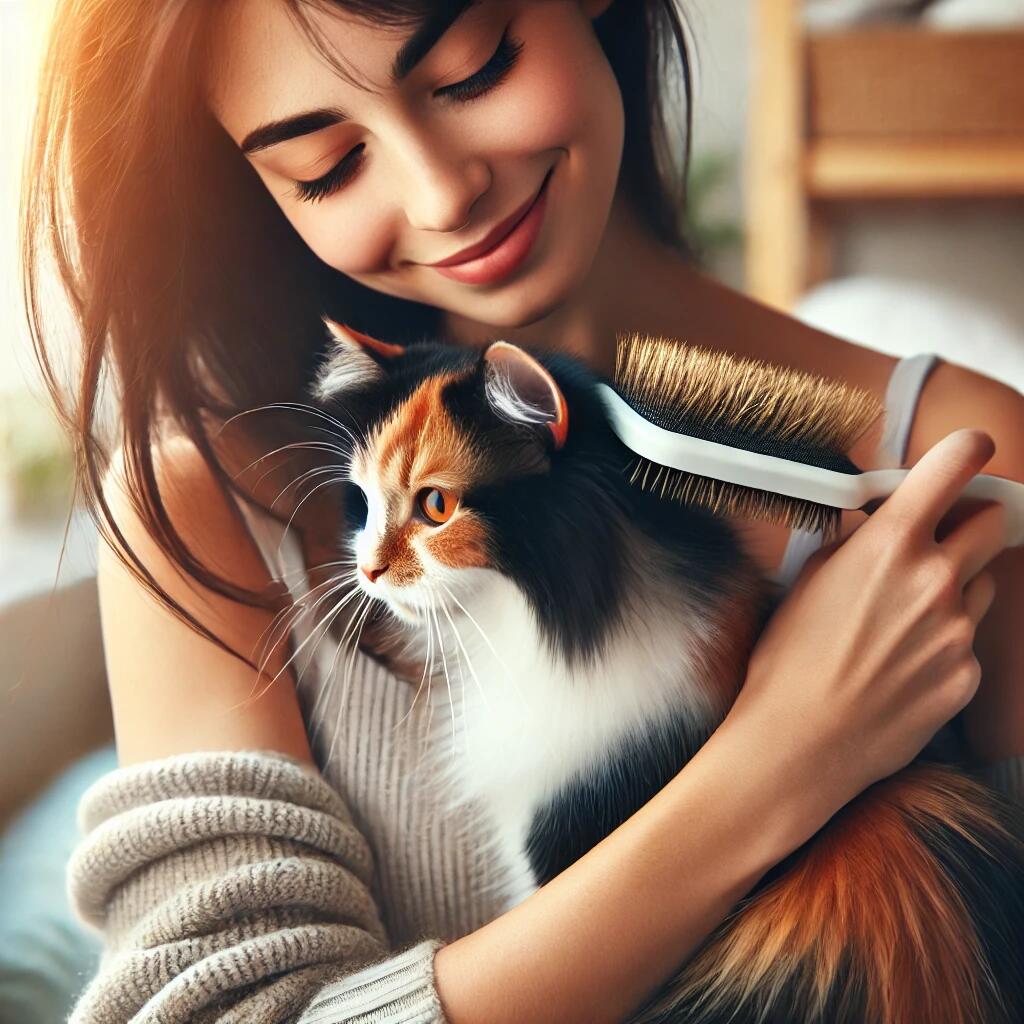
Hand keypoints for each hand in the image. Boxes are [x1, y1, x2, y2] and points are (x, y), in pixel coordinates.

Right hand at [721, 429, 1004, 838]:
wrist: (799, 741)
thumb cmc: (789, 660)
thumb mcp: (808, 578)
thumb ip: (855, 540)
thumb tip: (875, 521)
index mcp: (892, 544)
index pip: (956, 466)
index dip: (968, 450)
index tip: (971, 452)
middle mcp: (937, 579)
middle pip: (990, 522)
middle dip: (968, 521)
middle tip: (937, 539)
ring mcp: (959, 630)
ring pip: (983, 582)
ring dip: (956, 584)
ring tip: (904, 617)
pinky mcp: (968, 675)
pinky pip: (970, 640)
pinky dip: (945, 640)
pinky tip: (901, 662)